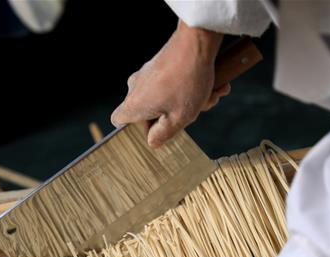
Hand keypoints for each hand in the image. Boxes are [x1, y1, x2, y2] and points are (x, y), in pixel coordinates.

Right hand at [111, 22, 229, 147]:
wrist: (197, 42)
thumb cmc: (187, 82)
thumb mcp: (179, 118)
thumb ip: (162, 135)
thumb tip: (152, 141)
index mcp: (134, 104)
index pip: (118, 121)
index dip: (135, 129)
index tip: (155, 129)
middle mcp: (135, 88)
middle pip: (148, 111)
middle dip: (173, 116)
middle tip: (193, 113)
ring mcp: (146, 74)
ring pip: (165, 97)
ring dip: (187, 101)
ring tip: (208, 96)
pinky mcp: (158, 64)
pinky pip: (172, 83)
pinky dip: (189, 87)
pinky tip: (210, 86)